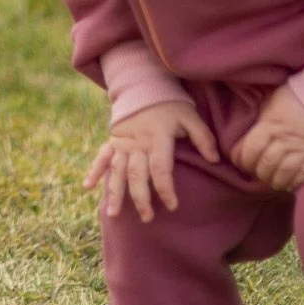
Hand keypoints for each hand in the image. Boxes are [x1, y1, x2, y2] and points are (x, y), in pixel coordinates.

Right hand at [83, 99, 219, 222]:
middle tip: (147, 218)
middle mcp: (137, 142)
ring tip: (113, 214)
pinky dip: (95, 171)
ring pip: (117, 170)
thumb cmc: (171, 104)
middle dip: (140, 198)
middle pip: (136, 174)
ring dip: (115, 192)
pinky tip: (88, 186)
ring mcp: (122, 142)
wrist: (144, 85)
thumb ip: (203, 136)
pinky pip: (102, 156)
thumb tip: (215, 159)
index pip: (160, 168)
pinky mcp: (114, 140)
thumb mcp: (190, 116)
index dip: (165, 188)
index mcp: (156, 137)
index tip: (172, 206)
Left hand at [231, 81, 303, 191]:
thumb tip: (248, 138)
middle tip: (257, 173)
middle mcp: (284, 140)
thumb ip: (261, 122)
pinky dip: (295, 183)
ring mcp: (303, 150)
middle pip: (266, 164)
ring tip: (272, 181)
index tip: (241, 163)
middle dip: (259, 172)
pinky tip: (289, 184)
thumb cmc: (297, 95)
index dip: (242, 160)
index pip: (250, 149)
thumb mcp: (272, 103)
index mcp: (269, 124)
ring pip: (284, 173)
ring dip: (275, 181)